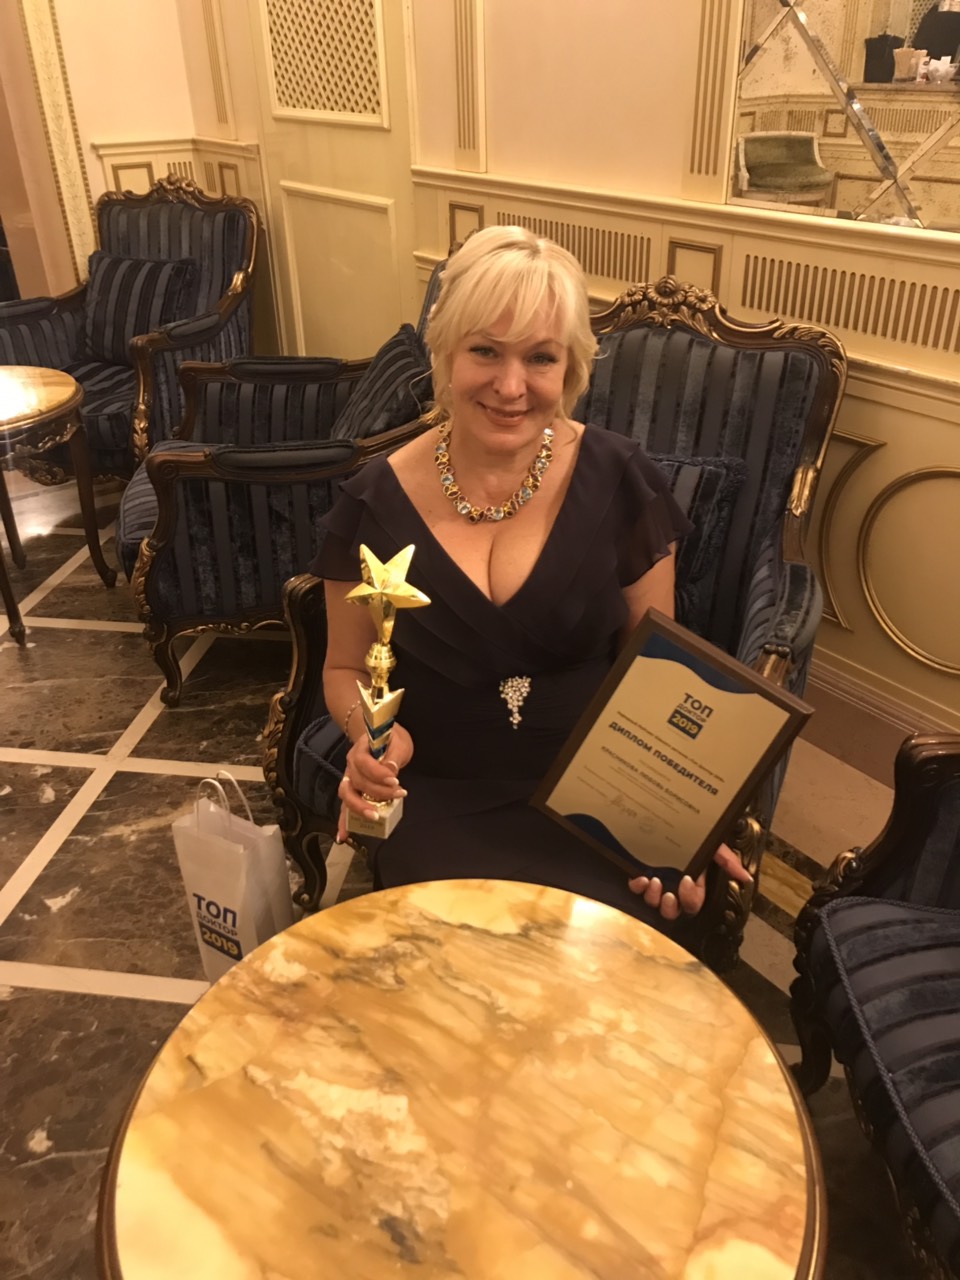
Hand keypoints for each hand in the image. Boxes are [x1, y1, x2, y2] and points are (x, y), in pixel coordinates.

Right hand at [336, 724, 413, 841]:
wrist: (380, 737)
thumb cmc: (390, 740)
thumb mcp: (398, 742)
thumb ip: (394, 755)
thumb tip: (391, 771)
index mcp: (360, 750)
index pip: (365, 764)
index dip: (379, 774)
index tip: (395, 781)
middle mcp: (351, 765)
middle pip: (358, 782)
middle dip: (377, 792)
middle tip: (398, 795)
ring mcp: (349, 779)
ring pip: (347, 795)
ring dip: (359, 808)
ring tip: (374, 817)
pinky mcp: (352, 791)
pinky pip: (344, 806)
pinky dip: (343, 822)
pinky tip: (343, 836)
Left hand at [627, 842, 752, 921]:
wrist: (669, 816)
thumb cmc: (693, 834)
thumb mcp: (712, 844)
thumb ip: (727, 860)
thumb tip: (746, 877)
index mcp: (692, 883)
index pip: (693, 902)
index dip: (690, 897)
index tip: (687, 880)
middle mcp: (673, 886)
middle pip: (672, 911)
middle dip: (670, 907)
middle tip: (668, 895)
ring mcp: (655, 882)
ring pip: (653, 904)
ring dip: (653, 898)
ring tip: (653, 882)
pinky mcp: (638, 875)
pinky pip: (636, 890)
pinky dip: (637, 887)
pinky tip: (639, 878)